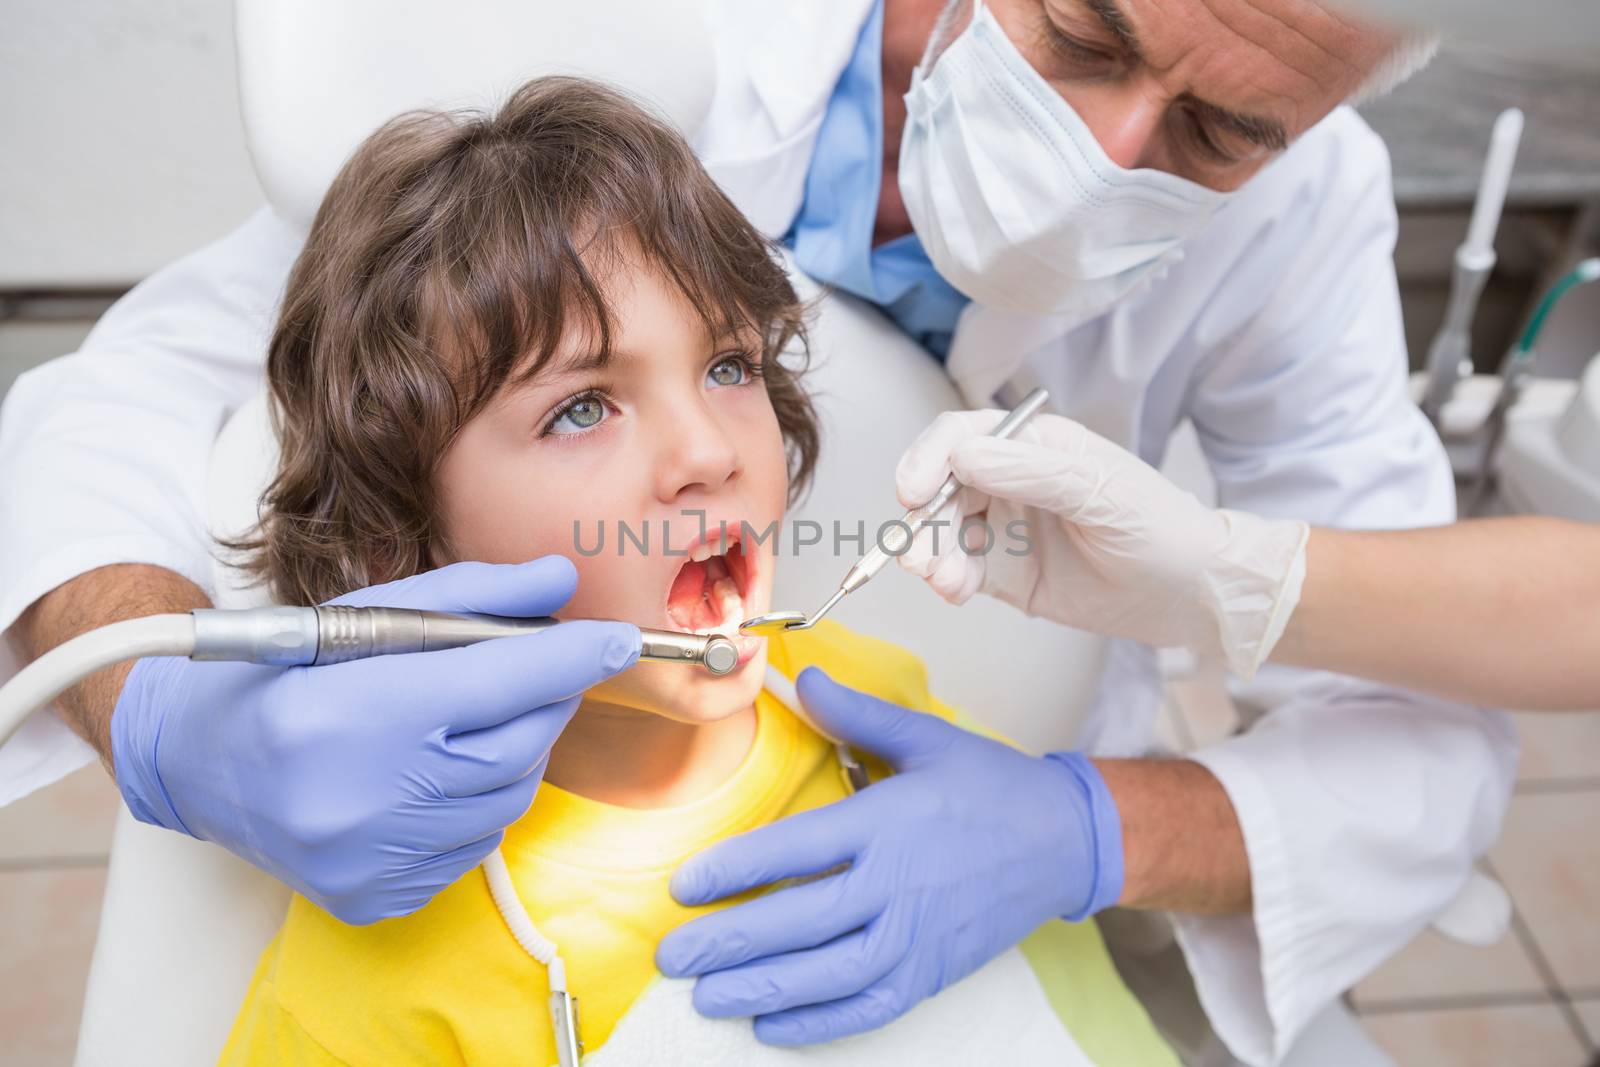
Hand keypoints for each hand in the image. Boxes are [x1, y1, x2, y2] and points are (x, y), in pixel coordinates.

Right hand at [110, 557, 638, 923]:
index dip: (572, 659)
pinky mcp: (375, 896)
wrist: (193, 760)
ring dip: (513, 752)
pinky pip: (472, 845)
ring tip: (468, 722)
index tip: (622, 640)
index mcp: (355, 712)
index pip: (500, 682)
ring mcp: (370, 858)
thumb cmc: (287, 675)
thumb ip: (472, 595)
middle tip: (544, 671)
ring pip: (507, 799)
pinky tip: (436, 774)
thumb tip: (560, 581)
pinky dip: (476, 802)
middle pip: (519, 746)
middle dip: (548, 700)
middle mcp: (363, 798)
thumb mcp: (369, 615)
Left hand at [655, 669, 1121, 1045]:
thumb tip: (799, 679)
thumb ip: (855, 714)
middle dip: (729, 941)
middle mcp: (898, 884)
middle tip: (673, 954)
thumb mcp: (925, 738)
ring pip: (828, 974)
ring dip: (762, 988)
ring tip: (707, 995)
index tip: (683, 886)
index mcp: (888, 821)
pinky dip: (818, 1021)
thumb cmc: (992, 787)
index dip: (732, 871)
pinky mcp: (933, 971)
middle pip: (799, 921)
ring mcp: (917, 934)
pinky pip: (868, 1006)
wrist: (1065, 840)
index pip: (795, 850)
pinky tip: (772, 1024)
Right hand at [896, 409, 1308, 677]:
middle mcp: (1010, 481)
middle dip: (924, 520)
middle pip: (940, 488)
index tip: (912, 492)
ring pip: (943, 532)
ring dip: (932, 554)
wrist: (1191, 594)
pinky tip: (956, 592)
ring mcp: (1006, 528)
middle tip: (922, 556)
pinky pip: (960, 570)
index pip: (960, 438)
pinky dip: (948, 580)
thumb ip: (1030, 472)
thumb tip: (962, 456)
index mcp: (1033, 446)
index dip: (927, 460)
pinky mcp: (1006, 574)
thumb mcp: (1099, 491)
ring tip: (945, 581)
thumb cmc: (1159, 528)